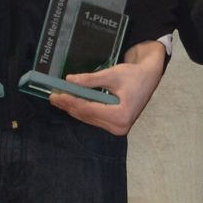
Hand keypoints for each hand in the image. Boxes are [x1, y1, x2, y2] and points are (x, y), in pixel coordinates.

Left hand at [50, 39, 169, 134]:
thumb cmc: (135, 75)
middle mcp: (119, 126)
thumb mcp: (112, 75)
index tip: (57, 95)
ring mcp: (117, 127)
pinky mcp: (114, 124)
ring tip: (58, 98)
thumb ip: (90, 80)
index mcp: (121, 116)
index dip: (71, 102)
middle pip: (87, 116)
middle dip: (69, 105)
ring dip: (73, 108)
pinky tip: (70, 103)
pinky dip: (82, 109)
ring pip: (89, 118)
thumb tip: (69, 80)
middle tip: (53, 96)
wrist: (149, 76)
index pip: (89, 110)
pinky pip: (94, 117)